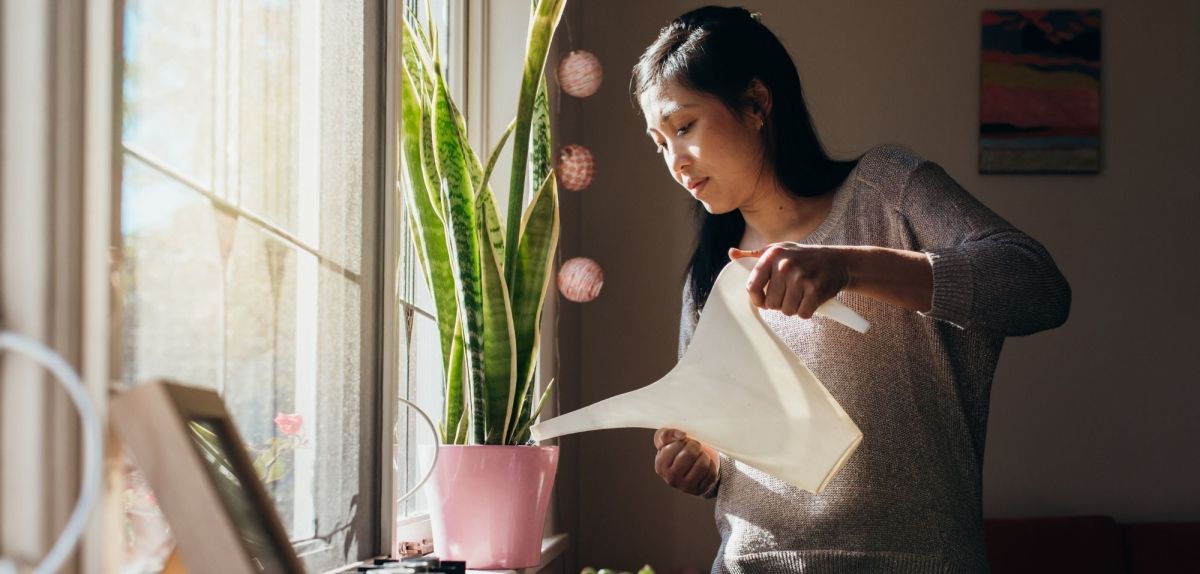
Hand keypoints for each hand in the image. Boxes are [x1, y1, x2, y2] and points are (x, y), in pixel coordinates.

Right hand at [653, 428, 719, 495]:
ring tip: (701, 455)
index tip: (684, 441)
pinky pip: (711, 474)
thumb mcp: (666, 440)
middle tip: (695, 446)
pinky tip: (706, 465)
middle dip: (695, 446)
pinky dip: (711, 466)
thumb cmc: (678, 451)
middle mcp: (671, 478)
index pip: (676, 445)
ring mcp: (685, 486)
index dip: (684, 440)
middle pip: (690, 454)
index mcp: (660, 465)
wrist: (691, 466)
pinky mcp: (699, 490)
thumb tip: (681, 435)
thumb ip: (666, 434)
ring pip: (702, 465)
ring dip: (704, 456)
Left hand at [729, 243, 850, 317]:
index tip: (764, 301)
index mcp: (772, 255)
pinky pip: (803, 314)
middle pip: (770, 304)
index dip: (757, 299)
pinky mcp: (815, 290)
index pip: (752, 287)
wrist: (838, 261)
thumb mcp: (779, 250)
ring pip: (786, 311)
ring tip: (802, 294)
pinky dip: (807, 311)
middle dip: (780, 303)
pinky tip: (811, 299)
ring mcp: (801, 277)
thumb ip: (754, 255)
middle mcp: (785, 265)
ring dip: (794, 307)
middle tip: (791, 292)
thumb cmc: (804, 257)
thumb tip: (732, 254)